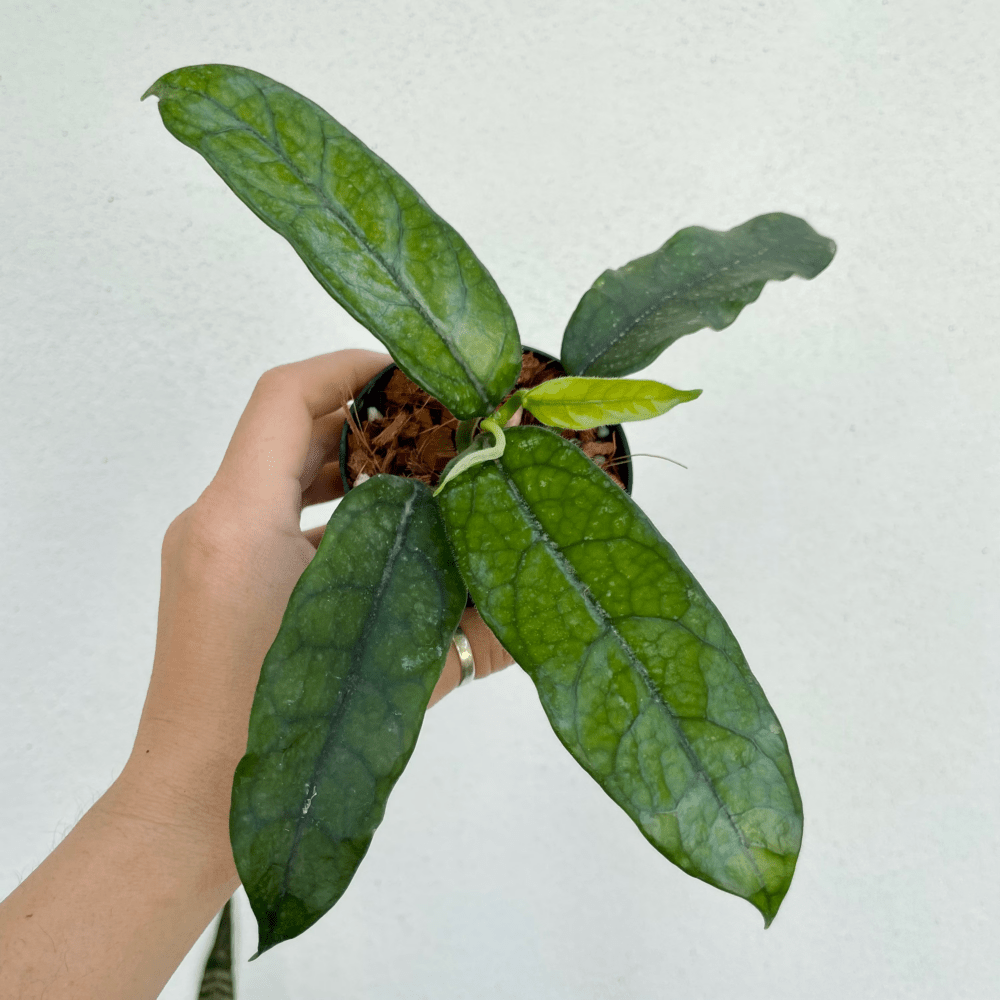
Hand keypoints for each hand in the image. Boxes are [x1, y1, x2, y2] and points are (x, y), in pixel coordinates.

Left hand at [129, 349, 512, 833]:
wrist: (192, 806)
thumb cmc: (277, 732)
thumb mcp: (388, 667)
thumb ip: (467, 628)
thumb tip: (533, 610)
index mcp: (240, 519)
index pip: (287, 396)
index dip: (350, 366)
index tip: (415, 372)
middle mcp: (216, 521)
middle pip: (291, 431)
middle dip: (370, 420)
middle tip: (443, 427)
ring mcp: (211, 550)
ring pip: (286, 476)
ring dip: (353, 467)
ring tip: (428, 477)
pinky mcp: (220, 579)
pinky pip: (280, 519)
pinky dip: (334, 512)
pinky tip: (392, 538)